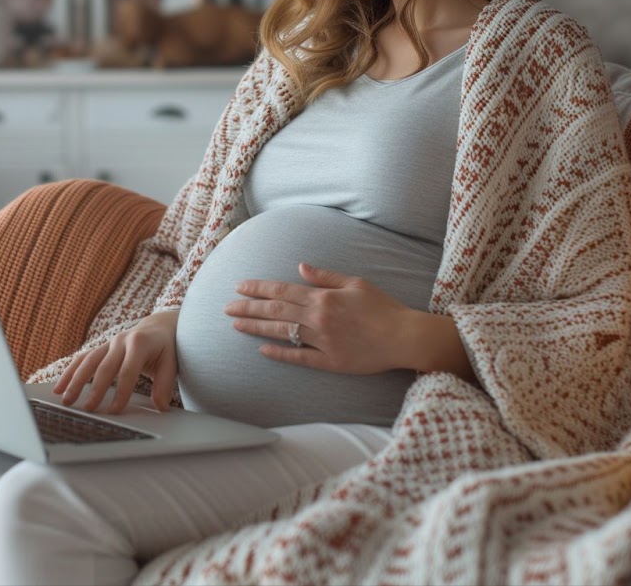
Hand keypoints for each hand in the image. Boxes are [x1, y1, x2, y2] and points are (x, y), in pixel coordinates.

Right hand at [52, 310, 178, 413]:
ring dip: (75, 381)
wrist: (158, 327)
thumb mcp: (171, 362)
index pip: (128, 371)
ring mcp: (108, 343)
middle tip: (87, 409)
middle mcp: (121, 340)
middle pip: (104, 367)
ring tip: (66, 400)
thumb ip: (165, 384)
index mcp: (139, 343)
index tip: (114, 410)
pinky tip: (58, 388)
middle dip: (95, 389)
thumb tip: (160, 406)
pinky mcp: (101, 348)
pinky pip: (82, 359)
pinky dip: (69, 373)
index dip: (121, 391)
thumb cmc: (166, 347)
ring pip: (88, 361)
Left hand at [226, 263, 436, 374]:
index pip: (282, 290)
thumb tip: (300, 267)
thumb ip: (326, 276)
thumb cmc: (383, 308)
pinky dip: (279, 354)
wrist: (404, 337)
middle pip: (275, 310)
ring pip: (281, 332)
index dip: (258, 288)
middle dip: (247, 308)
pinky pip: (298, 358)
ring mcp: (322, 341)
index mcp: (323, 298)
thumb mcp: (356, 283)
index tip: (239, 287)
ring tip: (235, 325)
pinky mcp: (329, 362)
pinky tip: (262, 350)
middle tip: (226, 308)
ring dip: (256, 328)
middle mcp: (318, 318)